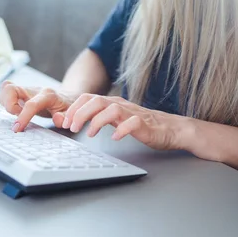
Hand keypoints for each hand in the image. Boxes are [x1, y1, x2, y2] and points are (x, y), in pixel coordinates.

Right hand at [0, 81, 76, 131]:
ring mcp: (25, 90)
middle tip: (17, 116)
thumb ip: (64, 117)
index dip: (23, 116)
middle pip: (10, 89)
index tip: (17, 128)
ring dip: (6, 103)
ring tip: (16, 113)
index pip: (31, 104)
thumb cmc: (65, 106)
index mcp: (47, 95)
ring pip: (5, 89)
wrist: (65, 96)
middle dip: (8, 105)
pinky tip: (14, 110)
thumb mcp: (69, 113)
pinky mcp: (18, 92)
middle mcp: (33, 90)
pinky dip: (5, 102)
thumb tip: (58, 120)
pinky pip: (5, 92)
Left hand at [62, 94, 191, 150]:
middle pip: (96, 101)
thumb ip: (98, 118)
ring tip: (89, 134)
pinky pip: (131, 123)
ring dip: (96, 121)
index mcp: (112, 103)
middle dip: (80, 114)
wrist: (171, 129)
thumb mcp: (116, 120)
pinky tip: (115, 138)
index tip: (66, 122)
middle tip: (72, 128)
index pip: (88, 98)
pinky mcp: (145, 124)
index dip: (74, 108)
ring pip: (111, 109)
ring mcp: (133, 113)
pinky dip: (121, 130)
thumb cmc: (142, 126)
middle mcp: (121, 105)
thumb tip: (74, 122)